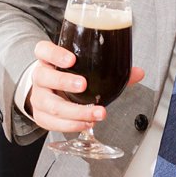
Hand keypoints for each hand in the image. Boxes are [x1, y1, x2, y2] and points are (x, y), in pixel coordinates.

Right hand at [26, 39, 144, 134]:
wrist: (47, 91)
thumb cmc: (67, 76)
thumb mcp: (81, 67)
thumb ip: (109, 68)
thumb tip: (137, 72)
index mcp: (47, 60)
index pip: (43, 51)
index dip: (55, 54)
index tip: (71, 59)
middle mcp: (40, 76)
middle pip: (44, 77)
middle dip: (64, 82)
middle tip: (83, 85)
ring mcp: (38, 97)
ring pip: (50, 104)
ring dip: (74, 111)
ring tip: (94, 114)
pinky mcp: (41, 116)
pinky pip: (52, 123)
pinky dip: (71, 125)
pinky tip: (86, 123)